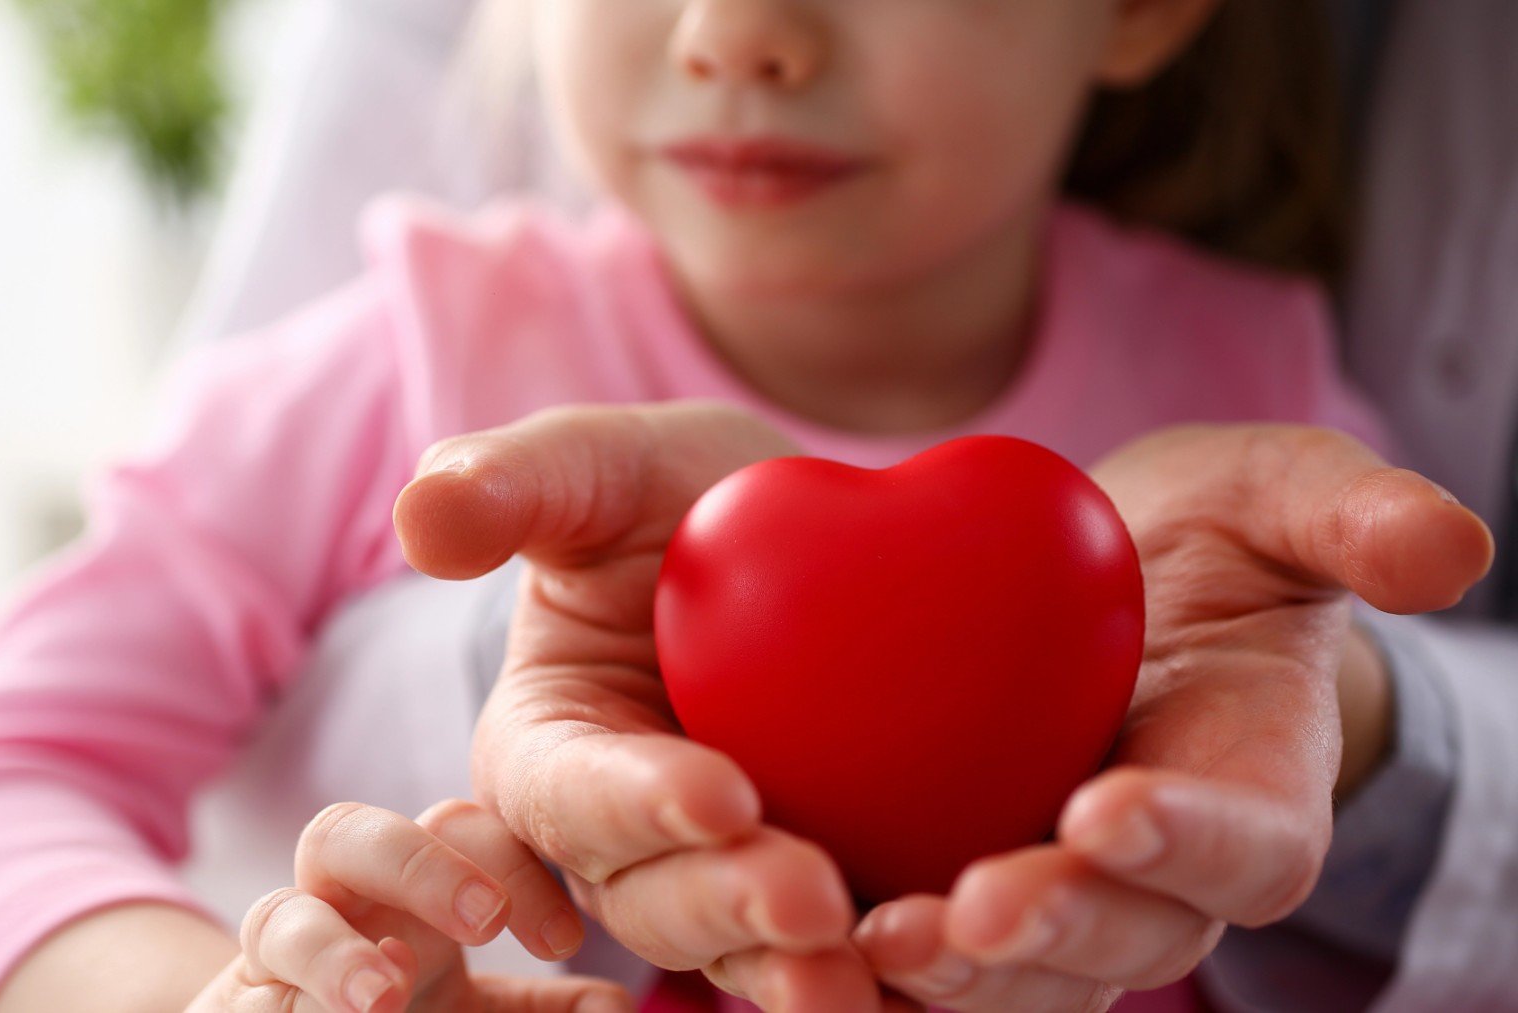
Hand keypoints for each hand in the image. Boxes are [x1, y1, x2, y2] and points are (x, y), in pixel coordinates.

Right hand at [187, 799, 630, 1011]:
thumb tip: (616, 1010)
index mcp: (407, 894)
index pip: (459, 832)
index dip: (514, 865)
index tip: (565, 941)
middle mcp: (335, 911)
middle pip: (353, 834)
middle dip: (420, 864)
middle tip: (487, 919)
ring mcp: (273, 966)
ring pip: (277, 917)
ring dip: (330, 954)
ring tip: (383, 997)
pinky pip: (246, 1002)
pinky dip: (288, 1007)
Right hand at [395, 403, 888, 1011]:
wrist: (795, 542)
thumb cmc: (670, 498)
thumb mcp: (598, 468)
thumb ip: (509, 486)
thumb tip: (422, 520)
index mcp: (548, 755)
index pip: (574, 794)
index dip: (636, 803)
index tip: (718, 793)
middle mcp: (619, 845)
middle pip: (654, 898)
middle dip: (725, 903)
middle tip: (808, 894)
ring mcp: (718, 879)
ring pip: (740, 950)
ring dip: (794, 968)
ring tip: (860, 968)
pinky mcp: (816, 893)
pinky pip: (838, 951)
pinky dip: (882, 973)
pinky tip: (937, 966)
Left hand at [853, 424, 1494, 1010]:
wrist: (1103, 595)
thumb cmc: (1203, 546)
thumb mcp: (1273, 499)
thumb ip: (1350, 516)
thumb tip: (1452, 547)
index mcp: (1254, 799)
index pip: (1241, 845)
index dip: (1185, 840)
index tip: (1111, 810)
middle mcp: (1164, 879)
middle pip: (1126, 940)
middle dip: (1054, 934)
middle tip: (972, 912)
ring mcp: (1069, 901)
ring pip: (1029, 980)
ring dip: (958, 977)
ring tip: (874, 944)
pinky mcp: (973, 896)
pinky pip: (938, 957)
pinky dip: (880, 965)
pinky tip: (803, 938)